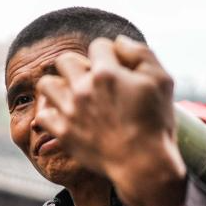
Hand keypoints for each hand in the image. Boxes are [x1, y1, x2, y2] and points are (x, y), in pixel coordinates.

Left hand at [37, 35, 186, 205]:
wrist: (143, 163)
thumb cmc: (156, 122)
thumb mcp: (162, 80)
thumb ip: (141, 53)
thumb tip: (118, 42)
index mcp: (106, 72)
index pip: (98, 46)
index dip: (109, 54)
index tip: (115, 68)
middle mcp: (83, 88)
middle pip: (64, 60)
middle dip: (77, 65)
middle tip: (89, 79)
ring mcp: (70, 111)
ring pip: (46, 85)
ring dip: (58, 86)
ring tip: (71, 95)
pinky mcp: (63, 133)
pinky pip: (43, 116)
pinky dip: (51, 115)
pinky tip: (64, 117)